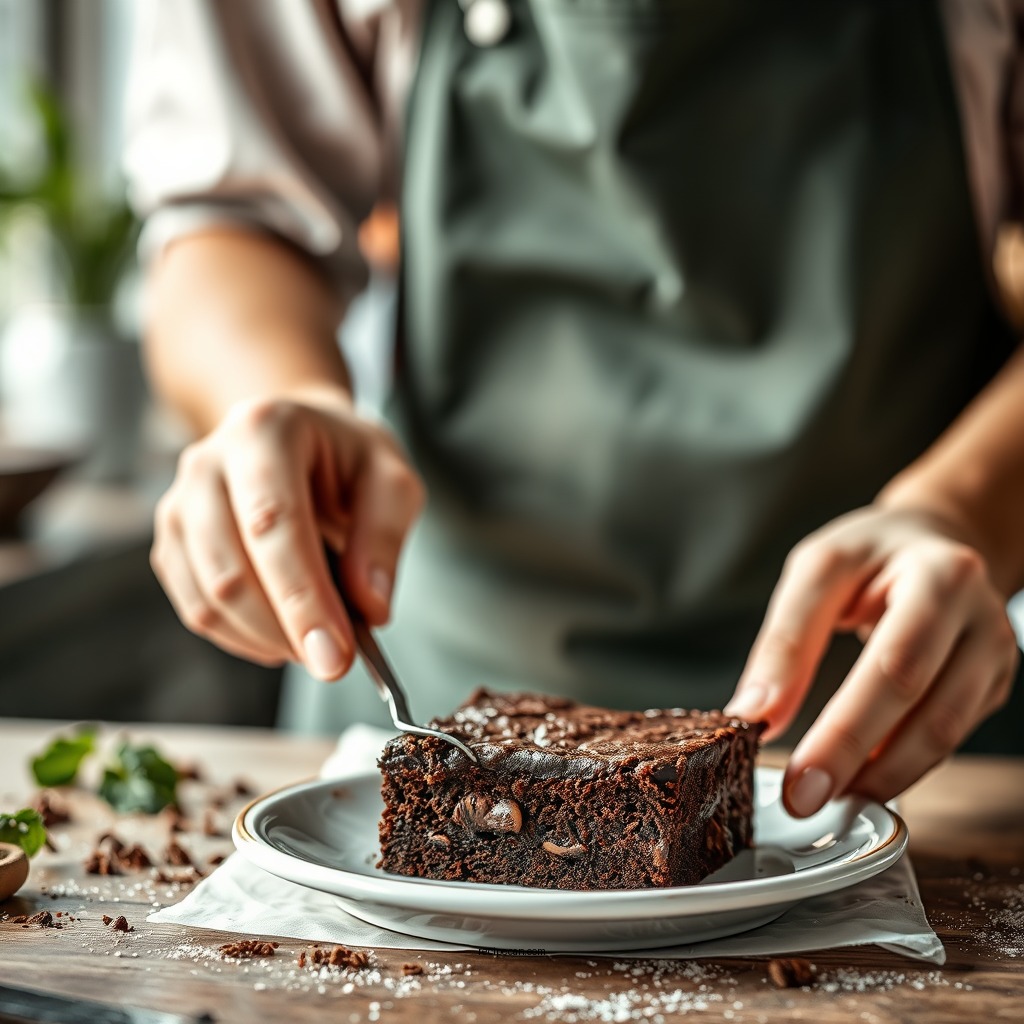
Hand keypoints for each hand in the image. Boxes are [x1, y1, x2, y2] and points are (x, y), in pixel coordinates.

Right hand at [150, 390, 425, 679]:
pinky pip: (197, 610)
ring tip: (318, 642)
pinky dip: (244, 638)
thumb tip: (368, 606)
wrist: (304, 438)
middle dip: (286, 629)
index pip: (274, 523)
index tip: (334, 654)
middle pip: (231, 568)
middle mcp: (207, 463)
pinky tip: (284, 635)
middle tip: (334, 662)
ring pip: (208, 598)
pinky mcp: (172, 544)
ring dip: (266, 639)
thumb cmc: (348, 459)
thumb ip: (384, 537)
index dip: (303, 597)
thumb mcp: (392, 479)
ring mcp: (179, 505)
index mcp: (264, 430)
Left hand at [725, 505, 1017, 815]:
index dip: (843, 729)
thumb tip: (754, 715)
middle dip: (856, 758)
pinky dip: (900, 764)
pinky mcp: (991, 683)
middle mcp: (977, 616)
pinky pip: (946, 736)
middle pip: (920, 702)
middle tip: (802, 799)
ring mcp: (993, 653)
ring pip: (944, 732)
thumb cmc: (870, 555)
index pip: (890, 664)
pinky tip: (860, 779)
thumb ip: (787, 639)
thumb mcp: (818, 570)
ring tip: (826, 797)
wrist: (936, 541)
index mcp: (937, 576)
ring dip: (883, 776)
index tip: (795, 774)